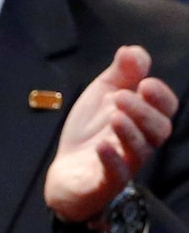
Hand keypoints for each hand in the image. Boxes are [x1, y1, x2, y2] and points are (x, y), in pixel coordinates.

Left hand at [44, 45, 176, 223]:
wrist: (65, 171)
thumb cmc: (90, 131)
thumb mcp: (102, 95)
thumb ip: (120, 73)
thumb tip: (133, 50)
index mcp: (142, 120)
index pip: (166, 109)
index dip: (161, 96)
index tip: (144, 83)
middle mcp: (139, 142)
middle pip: (159, 130)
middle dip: (144, 111)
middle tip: (121, 97)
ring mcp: (124, 164)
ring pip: (140, 151)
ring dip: (130, 131)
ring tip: (114, 116)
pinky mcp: (105, 182)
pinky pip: (116, 175)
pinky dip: (111, 160)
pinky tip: (101, 145)